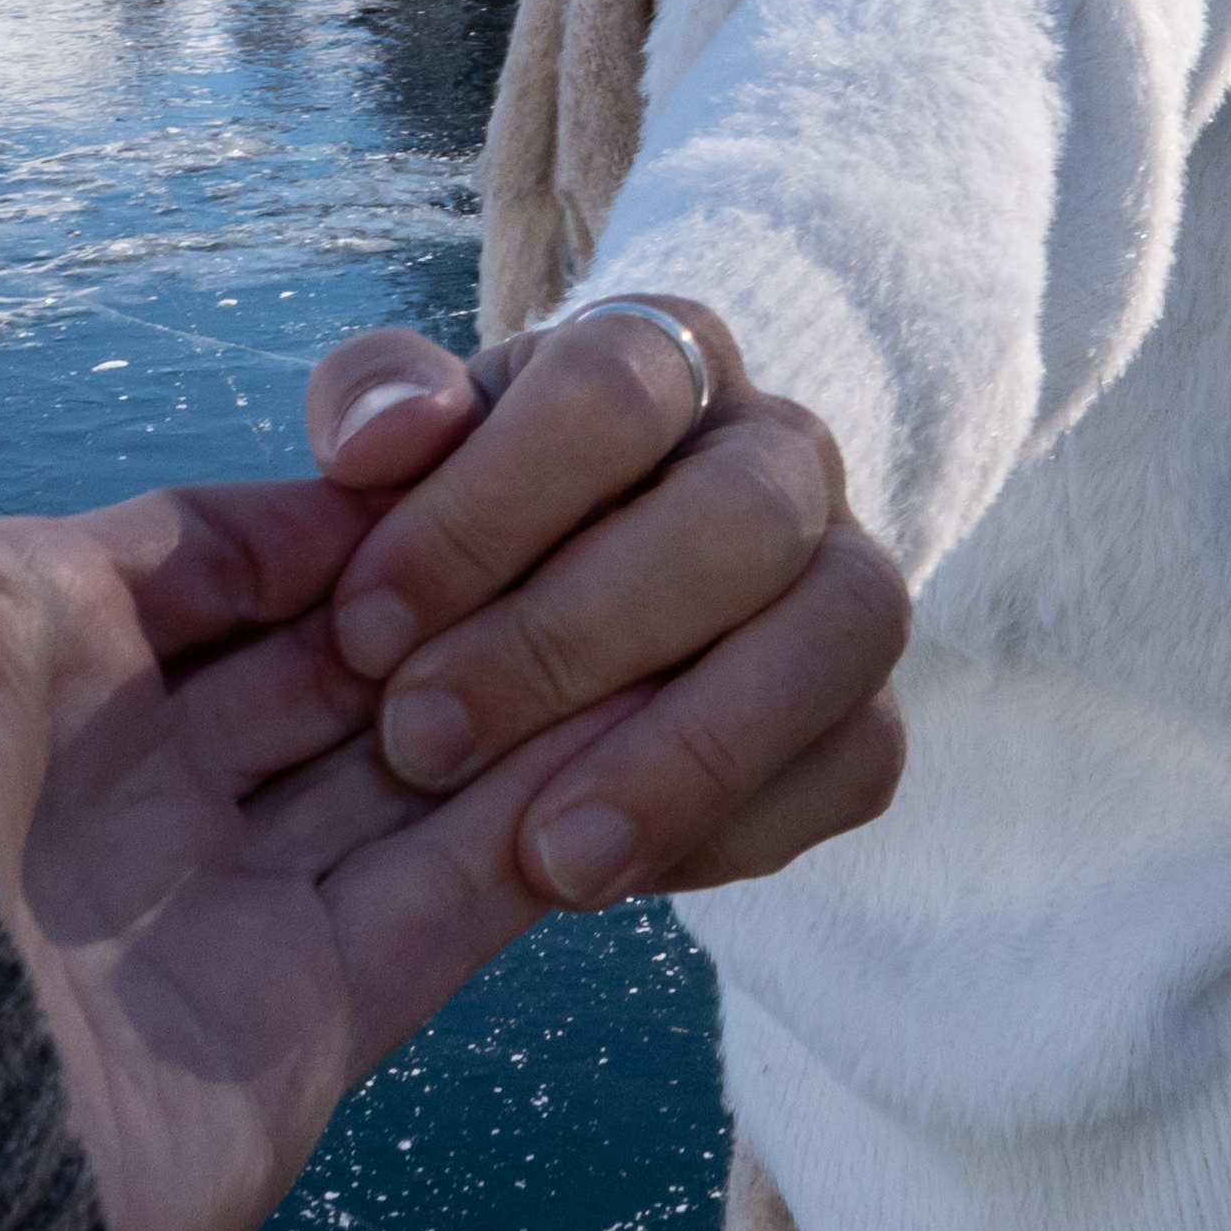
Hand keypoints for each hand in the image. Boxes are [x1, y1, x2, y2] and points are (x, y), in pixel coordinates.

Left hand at [0, 66, 884, 1230]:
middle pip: (347, 644)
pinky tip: (644, 720)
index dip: (356, 490)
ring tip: (647, 592)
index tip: (462, 434)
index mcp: (10, 644)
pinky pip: (471, 891)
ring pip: (433, 759)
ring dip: (531, 676)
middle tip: (565, 514)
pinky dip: (562, 806)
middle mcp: (111, 781)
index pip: (241, 541)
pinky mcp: (295, 1033)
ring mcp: (206, 914)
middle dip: (461, 575)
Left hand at [307, 296, 909, 908]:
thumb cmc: (469, 513)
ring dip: (690, 753)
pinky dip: (738, 826)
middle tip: (422, 744)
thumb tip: (378, 442)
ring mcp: (848, 577)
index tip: (364, 628)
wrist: (561, 599)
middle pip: (743, 512)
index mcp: (668, 357)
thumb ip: (376, 405)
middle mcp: (784, 452)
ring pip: (844, 628)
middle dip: (574, 641)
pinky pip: (859, 760)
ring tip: (548, 860)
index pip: (615, 388)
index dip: (485, 509)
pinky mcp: (866, 709)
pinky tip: (607, 872)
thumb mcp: (405, 441)